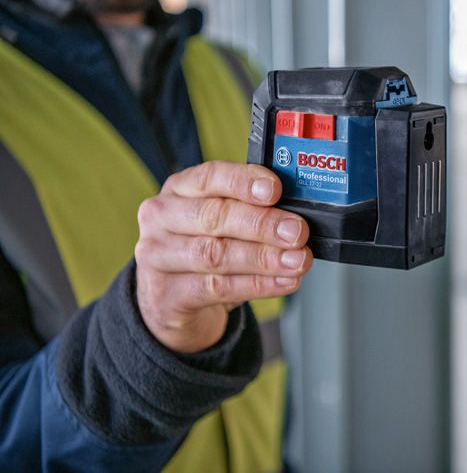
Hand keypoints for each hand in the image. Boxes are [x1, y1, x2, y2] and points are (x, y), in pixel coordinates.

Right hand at [134, 161, 311, 352]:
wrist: (173, 302)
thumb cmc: (204, 251)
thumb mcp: (225, 224)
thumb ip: (253, 212)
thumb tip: (296, 215)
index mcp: (180, 189)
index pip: (210, 176)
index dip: (244, 182)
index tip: (275, 190)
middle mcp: (162, 218)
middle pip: (215, 216)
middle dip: (263, 224)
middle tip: (297, 232)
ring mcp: (157, 256)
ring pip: (216, 254)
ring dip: (264, 258)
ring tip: (296, 261)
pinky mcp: (166, 293)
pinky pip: (216, 288)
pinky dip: (256, 285)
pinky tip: (282, 282)